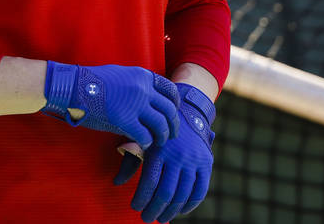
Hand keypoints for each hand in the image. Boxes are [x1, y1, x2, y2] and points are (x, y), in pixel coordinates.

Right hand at [42, 61, 179, 149]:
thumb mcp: (121, 74)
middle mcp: (143, 88)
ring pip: (160, 124)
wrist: (74, 86)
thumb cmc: (93, 81)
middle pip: (169, 109)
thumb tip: (148, 100)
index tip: (173, 113)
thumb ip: (137, 84)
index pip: (170, 90)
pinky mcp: (125, 119)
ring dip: (162, 136)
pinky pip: (145, 135)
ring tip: (159, 142)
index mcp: (142, 75)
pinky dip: (147, 143)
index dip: (175, 104)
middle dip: (173, 124)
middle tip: (172, 134)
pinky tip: (144, 145)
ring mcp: (135, 104)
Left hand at [113, 83, 214, 221]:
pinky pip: (200, 190)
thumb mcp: (143, 139)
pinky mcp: (206, 163)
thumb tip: (117, 182)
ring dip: (171, 211)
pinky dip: (190, 205)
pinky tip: (181, 211)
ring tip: (161, 218)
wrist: (186, 111)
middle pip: (166, 192)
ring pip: (182, 194)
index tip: (135, 207)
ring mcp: (193, 160)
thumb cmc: (157, 129)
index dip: (142, 198)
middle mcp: (178, 155)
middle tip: (146, 218)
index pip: (149, 182)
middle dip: (154, 209)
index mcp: (159, 149)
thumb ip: (130, 160)